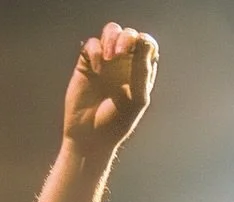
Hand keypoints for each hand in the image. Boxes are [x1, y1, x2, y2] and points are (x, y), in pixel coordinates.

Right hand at [64, 21, 157, 156]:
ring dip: (111, 37)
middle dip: (127, 38)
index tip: (139, 51)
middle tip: (121, 53)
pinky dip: (95, 51)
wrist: (90, 137)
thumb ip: (142, 73)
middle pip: (129, 35)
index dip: (144, 42)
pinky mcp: (87, 63)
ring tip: (109, 56)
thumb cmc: (117, 123)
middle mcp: (124, 63)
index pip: (147, 45)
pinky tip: (97, 70)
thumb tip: (144, 44)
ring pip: (111, 32)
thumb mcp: (137, 100)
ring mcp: (105, 62)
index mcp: (140, 71)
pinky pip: (91, 44)